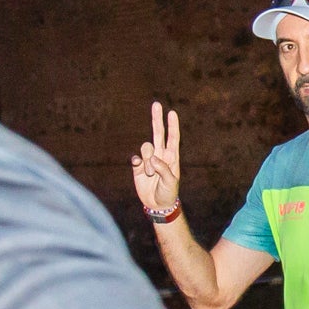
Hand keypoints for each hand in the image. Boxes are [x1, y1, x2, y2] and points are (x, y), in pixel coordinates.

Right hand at [131, 102, 185, 220]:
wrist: (157, 204)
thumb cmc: (168, 193)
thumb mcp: (171, 182)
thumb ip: (164, 169)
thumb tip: (153, 158)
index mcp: (171, 157)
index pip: (172, 138)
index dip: (172, 125)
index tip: (172, 112)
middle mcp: (160, 155)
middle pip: (158, 133)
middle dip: (157, 119)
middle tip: (156, 104)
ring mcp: (148, 160)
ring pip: (146, 147)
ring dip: (148, 159)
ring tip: (151, 174)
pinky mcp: (138, 167)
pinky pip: (136, 158)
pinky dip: (137, 161)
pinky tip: (140, 166)